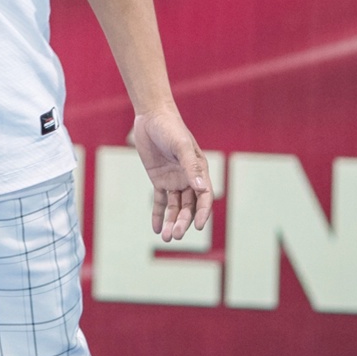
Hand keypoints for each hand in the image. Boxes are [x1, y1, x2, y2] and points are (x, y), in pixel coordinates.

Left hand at [132, 107, 212, 242]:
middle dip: (183, 222)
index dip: (202, 213)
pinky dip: (158, 215)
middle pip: (189, 206)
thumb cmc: (170, 129)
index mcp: (199, 171)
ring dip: (172, 222)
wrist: (152, 117)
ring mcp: (174, 180)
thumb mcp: (181, 145)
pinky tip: (156, 229)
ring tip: (166, 238)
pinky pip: (161, 201)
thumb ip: (191, 166)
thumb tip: (201, 188)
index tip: (197, 227)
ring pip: (176, 207)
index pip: (204, 197)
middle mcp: (189, 178)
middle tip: (176, 236)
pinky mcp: (159, 180)